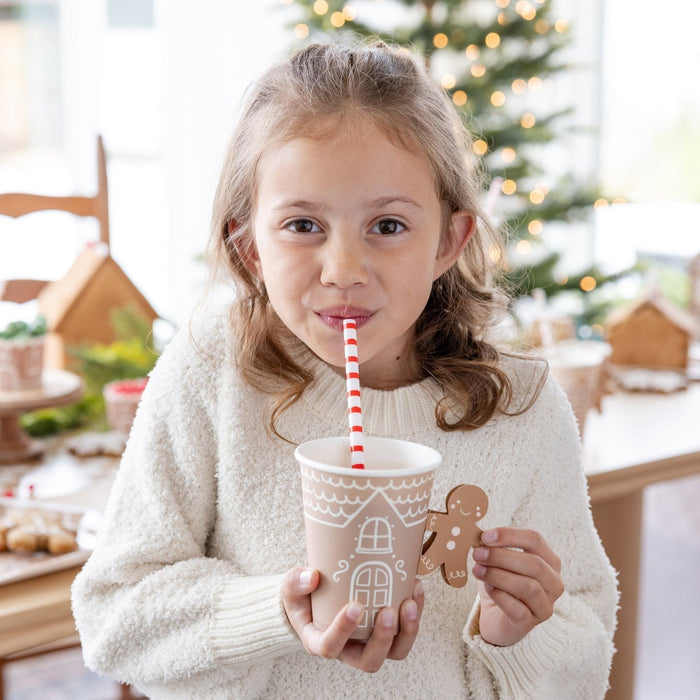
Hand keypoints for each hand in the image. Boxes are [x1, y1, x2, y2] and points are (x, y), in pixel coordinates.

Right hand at [281, 567, 423, 671]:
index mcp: (319, 642)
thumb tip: (312, 576)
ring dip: (407, 631)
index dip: (343, 631)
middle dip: (382, 639)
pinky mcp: (386, 631)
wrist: (315, 597)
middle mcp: (348, 650)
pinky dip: (415, 612)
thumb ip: (295, 582)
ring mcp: (369, 642)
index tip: (354, 606)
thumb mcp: (290, 588)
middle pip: (369, 660)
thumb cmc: (302, 596)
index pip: (330, 647)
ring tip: (410, 603)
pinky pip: (405, 631)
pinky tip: (416, 587)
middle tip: (388, 611)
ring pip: (394, 652)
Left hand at [471, 528, 563, 646]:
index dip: (509, 535)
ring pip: (528, 587)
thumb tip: (480, 537)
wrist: (496, 617)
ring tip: (477, 570)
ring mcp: (545, 606)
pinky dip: (500, 596)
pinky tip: (488, 588)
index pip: (535, 540)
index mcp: (549, 560)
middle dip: (502, 556)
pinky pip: (518, 609)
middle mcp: (553, 583)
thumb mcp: (498, 561)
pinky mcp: (530, 623)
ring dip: (499, 575)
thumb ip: (493, 547)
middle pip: (534, 564)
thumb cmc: (500, 583)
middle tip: (478, 554)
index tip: (485, 536)